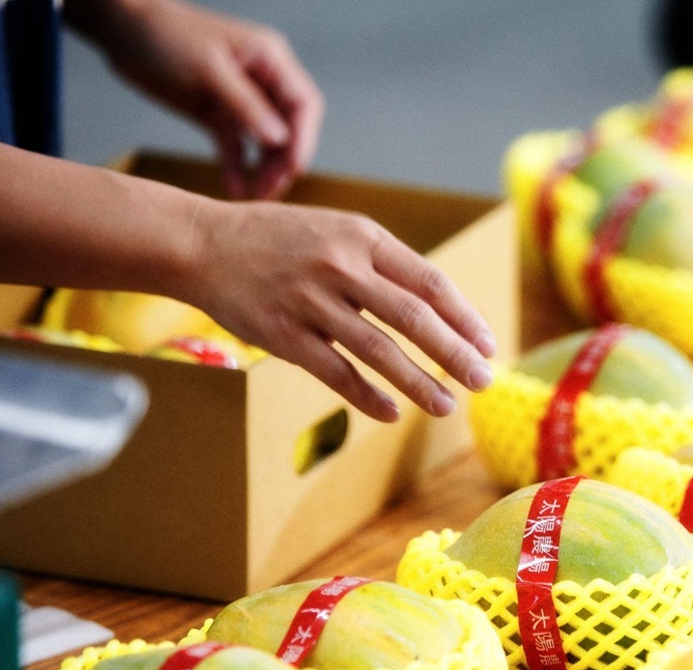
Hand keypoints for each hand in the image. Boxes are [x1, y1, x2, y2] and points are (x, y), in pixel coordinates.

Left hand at [71, 0, 323, 199]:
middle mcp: (262, 81)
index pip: (303, 103)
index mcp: (270, 60)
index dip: (305, 137)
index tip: (295, 168)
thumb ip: (246, 105)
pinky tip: (235, 189)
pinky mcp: (217, 115)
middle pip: (289, 128)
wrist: (122, 30)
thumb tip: (280, 138)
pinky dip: (236, 167)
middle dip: (284, 160)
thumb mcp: (209, 69)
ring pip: (265, 142)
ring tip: (256, 196)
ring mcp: (240, 101)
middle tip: (272, 189)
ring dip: (264, 169)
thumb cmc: (166, 35)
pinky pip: (235, 147)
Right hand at [184, 197, 496, 421]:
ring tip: (447, 405)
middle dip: (455, 355)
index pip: (430, 282)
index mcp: (364, 238)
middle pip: (415, 319)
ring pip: (379, 351)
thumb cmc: (283, 241)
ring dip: (419, 384)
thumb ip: (385, 267)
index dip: (465, 317)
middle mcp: (341, 267)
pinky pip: (336, 373)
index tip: (488, 344)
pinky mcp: (283, 336)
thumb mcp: (340, 233)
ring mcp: (311, 302)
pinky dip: (367, 397)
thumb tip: (442, 310)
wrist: (204, 244)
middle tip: (483, 381)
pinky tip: (392, 413)